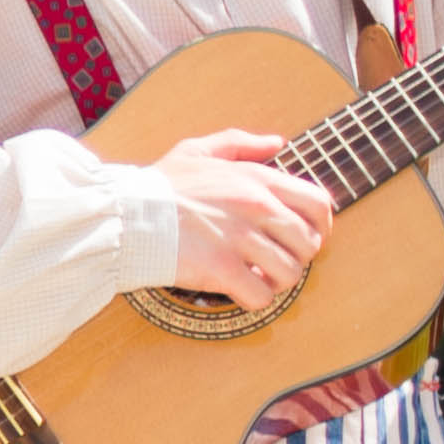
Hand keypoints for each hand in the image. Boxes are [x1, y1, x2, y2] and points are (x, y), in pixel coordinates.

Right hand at [154, 126, 337, 307]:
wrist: (123, 214)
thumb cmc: (158, 186)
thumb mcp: (198, 150)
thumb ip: (240, 143)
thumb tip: (277, 143)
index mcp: (256, 178)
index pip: (318, 204)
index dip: (320, 227)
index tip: (306, 239)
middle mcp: (255, 206)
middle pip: (309, 244)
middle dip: (297, 259)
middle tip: (274, 262)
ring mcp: (240, 238)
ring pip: (289, 273)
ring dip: (276, 282)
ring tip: (256, 279)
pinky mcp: (221, 269)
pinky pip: (261, 295)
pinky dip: (255, 300)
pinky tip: (239, 292)